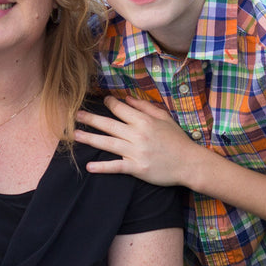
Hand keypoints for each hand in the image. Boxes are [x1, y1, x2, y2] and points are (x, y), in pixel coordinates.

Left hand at [74, 94, 201, 187]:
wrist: (189, 163)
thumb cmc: (177, 140)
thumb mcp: (164, 118)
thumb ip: (145, 107)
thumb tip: (126, 98)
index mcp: (144, 121)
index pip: (120, 109)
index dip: (109, 104)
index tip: (102, 102)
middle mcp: (137, 134)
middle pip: (109, 125)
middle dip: (90, 119)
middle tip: (75, 115)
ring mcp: (136, 152)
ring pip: (108, 143)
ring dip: (90, 138)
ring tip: (75, 136)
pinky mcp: (137, 168)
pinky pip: (116, 166)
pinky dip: (102, 167)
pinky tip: (89, 166)